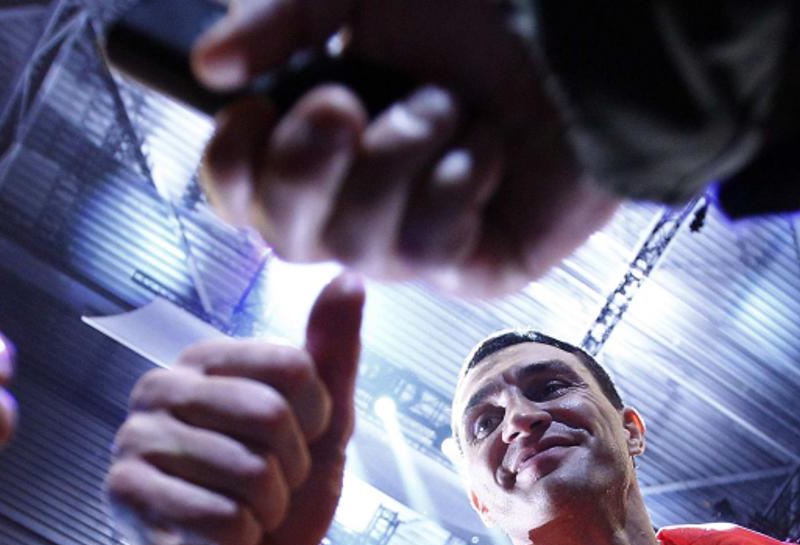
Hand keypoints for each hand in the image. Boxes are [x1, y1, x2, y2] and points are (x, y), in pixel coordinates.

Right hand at [105, 274, 362, 544]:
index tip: (296, 448)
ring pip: (249, 473)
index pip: (292, 368)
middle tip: (267, 492)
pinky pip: (221, 518)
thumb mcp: (325, 427)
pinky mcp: (124, 496)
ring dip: (266, 512)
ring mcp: (133, 441)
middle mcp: (158, 390)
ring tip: (243, 519)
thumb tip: (348, 276)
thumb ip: (332, 354)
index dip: (315, 422)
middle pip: (270, 416)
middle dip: (290, 471)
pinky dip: (239, 543)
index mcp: (202, 361)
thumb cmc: (286, 500)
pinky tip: (217, 544)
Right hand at [193, 0, 619, 295]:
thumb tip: (208, 65)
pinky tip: (488, 146)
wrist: (591, 27)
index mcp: (325, 141)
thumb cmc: (490, 7)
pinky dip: (456, 183)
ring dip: (396, 160)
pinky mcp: (478, 264)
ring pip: (357, 246)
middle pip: (286, 236)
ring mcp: (421, 241)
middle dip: (304, 166)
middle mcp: (364, 199)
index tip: (248, 114)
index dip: (231, 169)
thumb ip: (278, 21)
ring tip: (445, 108)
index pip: (242, 195)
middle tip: (344, 103)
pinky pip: (430, 247)